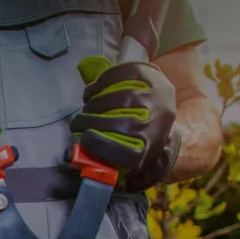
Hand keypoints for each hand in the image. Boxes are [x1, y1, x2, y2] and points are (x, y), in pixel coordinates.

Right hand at [70, 56, 181, 191]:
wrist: (162, 112)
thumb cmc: (135, 140)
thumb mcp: (127, 159)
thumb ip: (105, 164)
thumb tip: (76, 158)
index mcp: (150, 150)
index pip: (130, 155)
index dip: (103, 147)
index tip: (84, 140)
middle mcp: (158, 125)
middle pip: (123, 125)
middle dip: (91, 121)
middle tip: (77, 123)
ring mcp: (157, 98)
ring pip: (122, 98)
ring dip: (96, 102)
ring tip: (86, 106)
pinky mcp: (153, 77)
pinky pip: (125, 75)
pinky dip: (103, 81)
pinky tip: (92, 90)